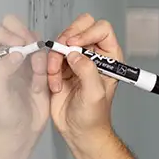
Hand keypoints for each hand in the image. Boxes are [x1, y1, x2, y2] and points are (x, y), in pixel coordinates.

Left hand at [0, 14, 48, 147]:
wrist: (21, 133)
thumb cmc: (3, 114)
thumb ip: (2, 70)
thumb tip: (15, 52)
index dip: (4, 31)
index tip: (17, 45)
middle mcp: (4, 53)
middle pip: (13, 25)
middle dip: (25, 34)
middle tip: (31, 50)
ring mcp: (22, 58)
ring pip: (33, 38)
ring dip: (38, 54)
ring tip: (38, 75)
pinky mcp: (39, 67)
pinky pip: (46, 55)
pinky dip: (47, 67)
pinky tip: (41, 86)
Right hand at [46, 13, 121, 145]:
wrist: (79, 131)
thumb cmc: (93, 117)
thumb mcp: (94, 93)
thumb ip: (87, 71)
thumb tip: (75, 53)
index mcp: (109, 57)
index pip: (102, 29)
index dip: (88, 32)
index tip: (75, 44)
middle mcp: (93, 55)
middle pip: (81, 27)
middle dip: (67, 38)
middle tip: (62, 51)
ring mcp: (76, 60)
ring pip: (62, 41)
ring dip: (56, 58)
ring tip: (57, 78)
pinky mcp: (61, 67)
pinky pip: (51, 56)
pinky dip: (49, 68)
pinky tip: (55, 84)